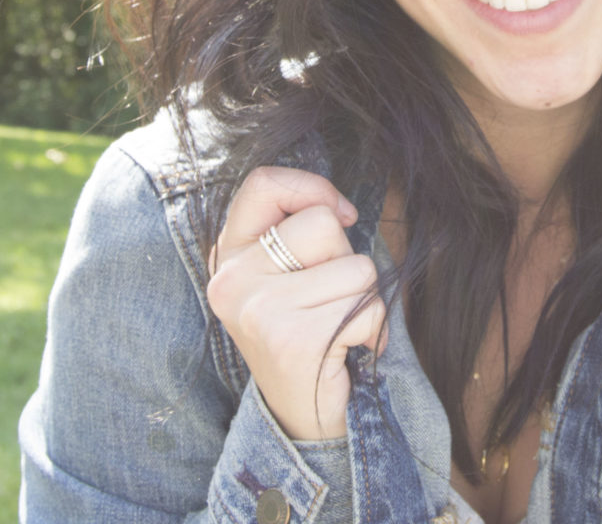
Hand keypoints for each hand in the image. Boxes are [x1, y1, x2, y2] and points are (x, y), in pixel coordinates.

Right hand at [205, 166, 385, 439]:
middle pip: (323, 223)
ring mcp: (259, 310)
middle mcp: (232, 279)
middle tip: (326, 301)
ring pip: (356, 267)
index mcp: (228, 255)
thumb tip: (341, 209)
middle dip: (345, 259)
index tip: (340, 216)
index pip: (263, 182)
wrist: (302, 419)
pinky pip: (368, 307)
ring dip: (363, 299)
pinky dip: (373, 331)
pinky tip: (345, 352)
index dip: (312, 188)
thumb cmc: (307, 333)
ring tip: (336, 328)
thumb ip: (297, 230)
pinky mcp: (293, 340)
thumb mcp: (287, 274)